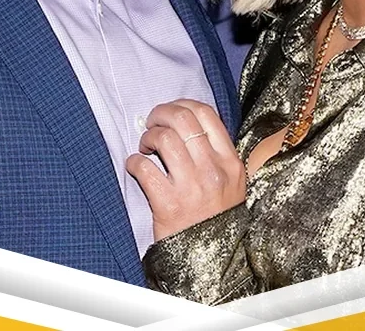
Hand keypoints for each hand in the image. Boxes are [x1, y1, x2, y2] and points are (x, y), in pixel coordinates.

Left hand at [127, 99, 245, 240]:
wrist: (211, 261)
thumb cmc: (216, 216)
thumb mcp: (230, 182)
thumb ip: (214, 153)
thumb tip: (185, 122)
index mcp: (230, 161)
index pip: (206, 113)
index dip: (182, 104)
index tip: (170, 110)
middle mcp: (213, 170)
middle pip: (182, 119)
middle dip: (160, 114)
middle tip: (151, 122)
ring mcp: (192, 187)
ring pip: (164, 138)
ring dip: (148, 136)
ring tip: (146, 146)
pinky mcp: (169, 204)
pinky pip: (144, 168)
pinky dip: (134, 161)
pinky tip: (135, 166)